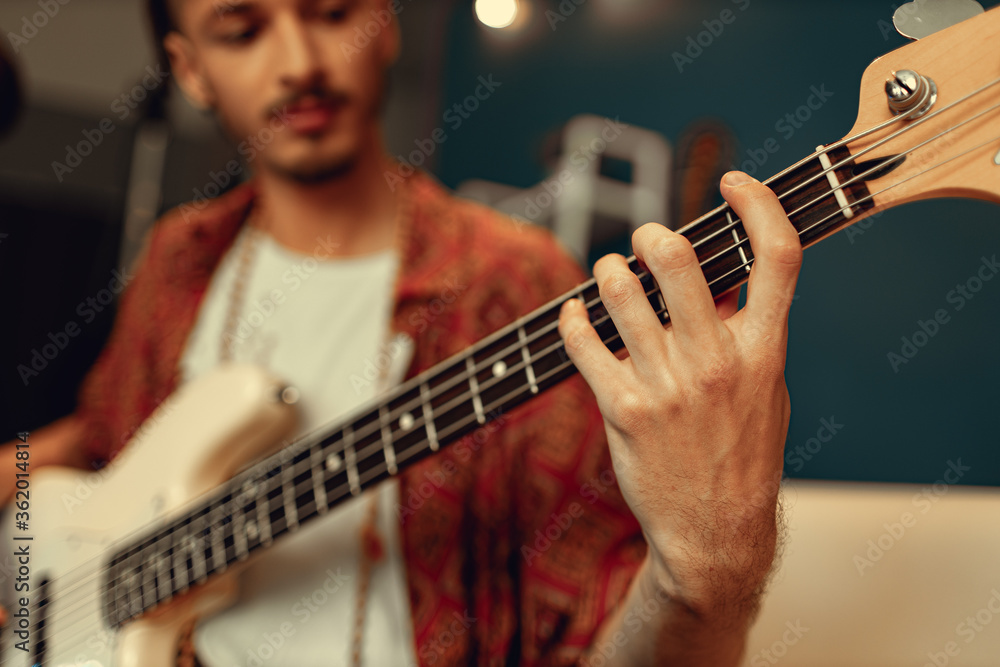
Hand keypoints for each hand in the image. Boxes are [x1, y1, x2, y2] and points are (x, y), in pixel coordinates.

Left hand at [558, 171, 801, 616]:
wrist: (715, 532)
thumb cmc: (743, 456)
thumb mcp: (768, 393)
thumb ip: (750, 336)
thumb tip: (719, 282)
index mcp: (764, 352)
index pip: (778, 259)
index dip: (757, 205)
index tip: (734, 182)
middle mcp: (717, 361)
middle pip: (680, 261)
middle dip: (654, 237)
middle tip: (646, 242)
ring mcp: (668, 385)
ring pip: (621, 293)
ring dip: (608, 272)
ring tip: (609, 276)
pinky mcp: (623, 408)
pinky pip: (584, 342)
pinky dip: (573, 320)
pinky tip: (576, 316)